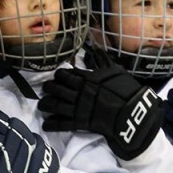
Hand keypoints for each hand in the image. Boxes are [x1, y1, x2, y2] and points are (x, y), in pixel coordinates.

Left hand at [38, 49, 162, 159]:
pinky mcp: (80, 123)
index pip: (67, 74)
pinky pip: (62, 123)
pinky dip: (52, 124)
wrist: (131, 111)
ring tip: (41, 104)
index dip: (60, 75)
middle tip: (46, 88)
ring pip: (56, 105)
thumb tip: (97, 48)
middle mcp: (78, 92)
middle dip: (49, 88)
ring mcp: (78, 108)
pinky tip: (45, 124)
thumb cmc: (125, 89)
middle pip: (57, 88)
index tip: (57, 76)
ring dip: (46, 104)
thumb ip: (103, 60)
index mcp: (86, 78)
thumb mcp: (115, 70)